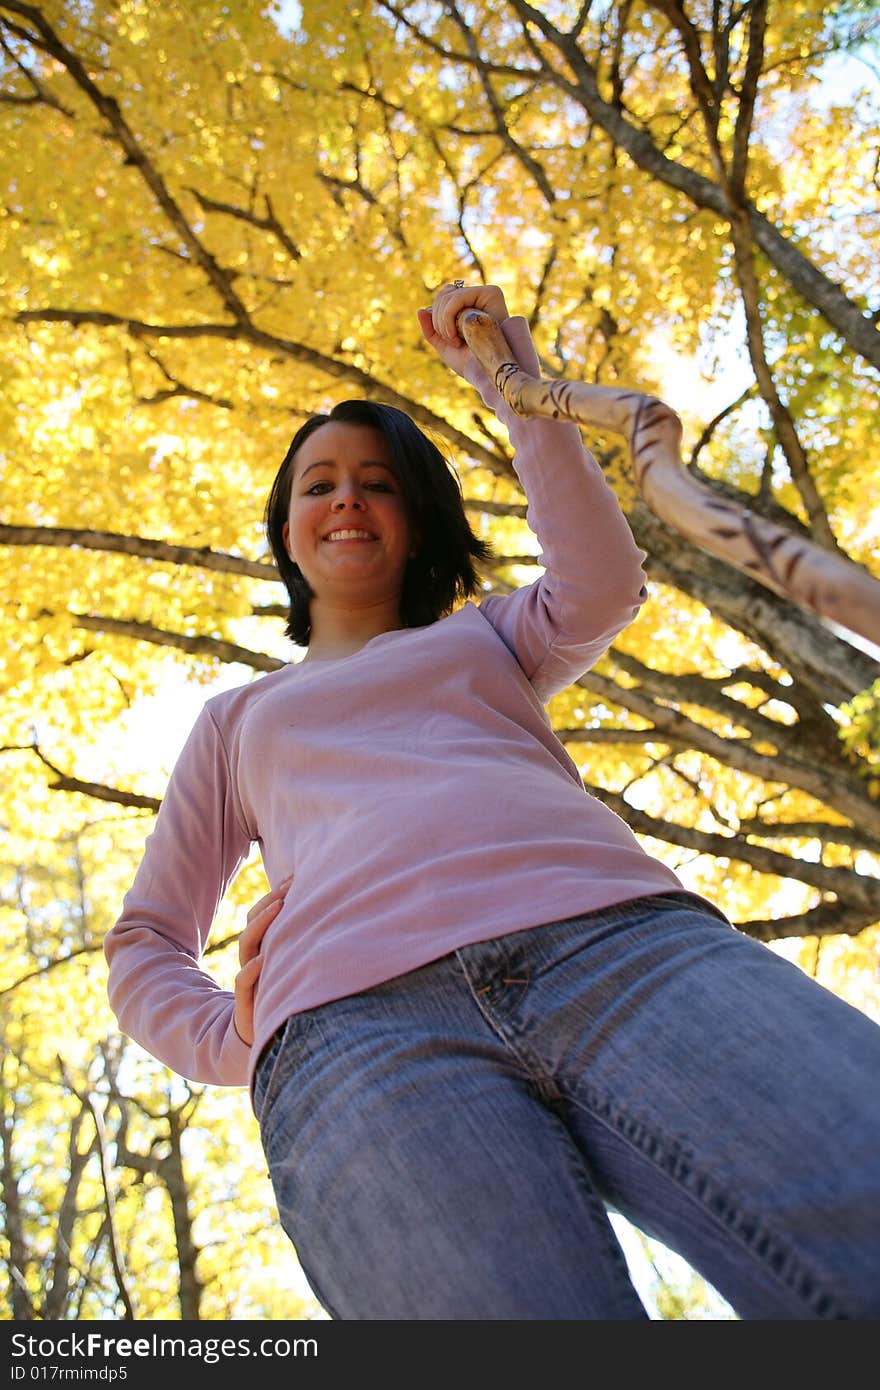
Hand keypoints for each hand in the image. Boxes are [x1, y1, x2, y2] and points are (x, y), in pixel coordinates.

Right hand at [233, 874, 291, 1045]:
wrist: (268, 1042)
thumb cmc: (288, 1001)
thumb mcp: (298, 972)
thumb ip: (307, 948)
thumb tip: (338, 918)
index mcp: (264, 949)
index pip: (263, 914)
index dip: (275, 895)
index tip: (295, 877)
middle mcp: (254, 960)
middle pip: (253, 922)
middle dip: (270, 901)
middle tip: (290, 885)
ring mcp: (249, 979)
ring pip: (247, 945)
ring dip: (262, 924)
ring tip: (279, 907)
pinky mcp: (247, 1003)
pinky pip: (242, 982)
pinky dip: (251, 971)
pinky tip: (262, 962)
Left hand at [417, 281, 509, 376]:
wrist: (487, 372)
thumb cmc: (470, 362)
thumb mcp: (444, 345)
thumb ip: (430, 330)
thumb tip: (421, 309)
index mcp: (468, 308)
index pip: (443, 298)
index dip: (436, 316)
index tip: (446, 338)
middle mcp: (477, 298)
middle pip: (444, 293)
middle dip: (438, 319)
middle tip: (450, 340)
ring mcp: (485, 295)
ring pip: (448, 294)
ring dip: (443, 320)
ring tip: (454, 340)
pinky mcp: (491, 293)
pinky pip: (458, 297)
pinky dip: (448, 316)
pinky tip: (455, 334)